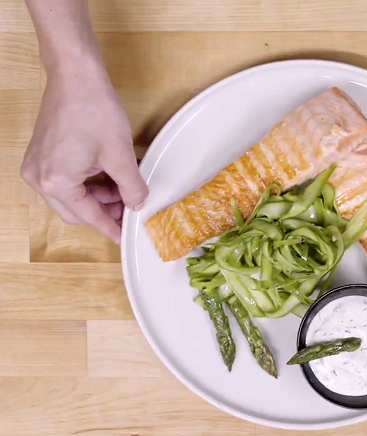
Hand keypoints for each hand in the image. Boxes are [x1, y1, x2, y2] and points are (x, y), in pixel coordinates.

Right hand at [20, 62, 147, 243]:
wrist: (75, 76)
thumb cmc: (93, 110)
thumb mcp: (121, 155)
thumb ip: (132, 187)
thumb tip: (137, 204)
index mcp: (56, 182)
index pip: (88, 216)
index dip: (110, 226)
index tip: (123, 235)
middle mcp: (39, 178)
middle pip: (75, 211)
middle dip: (103, 212)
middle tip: (128, 207)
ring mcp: (36, 165)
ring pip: (69, 197)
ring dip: (96, 198)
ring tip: (122, 189)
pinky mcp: (40, 155)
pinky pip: (63, 182)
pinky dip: (85, 184)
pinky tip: (106, 177)